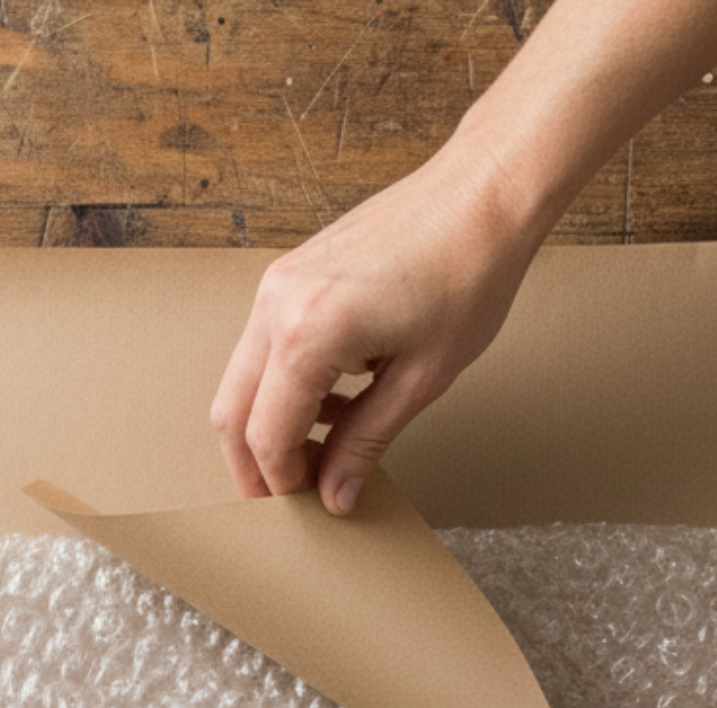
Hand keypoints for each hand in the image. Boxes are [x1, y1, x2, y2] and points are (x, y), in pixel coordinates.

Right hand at [211, 149, 541, 516]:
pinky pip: (263, 345)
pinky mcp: (291, 272)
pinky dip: (282, 385)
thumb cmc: (468, 274)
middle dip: (254, 464)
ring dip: (268, 424)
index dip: (283, 482)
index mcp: (308, 334)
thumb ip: (365, 442)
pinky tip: (333, 400)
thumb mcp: (420, 379)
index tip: (308, 506)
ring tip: (322, 450)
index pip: (267, 436)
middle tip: (289, 496)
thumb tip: (334, 495)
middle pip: (232, 412)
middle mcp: (278, 304)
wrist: (484, 192)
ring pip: (242, 379)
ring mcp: (279, 283)